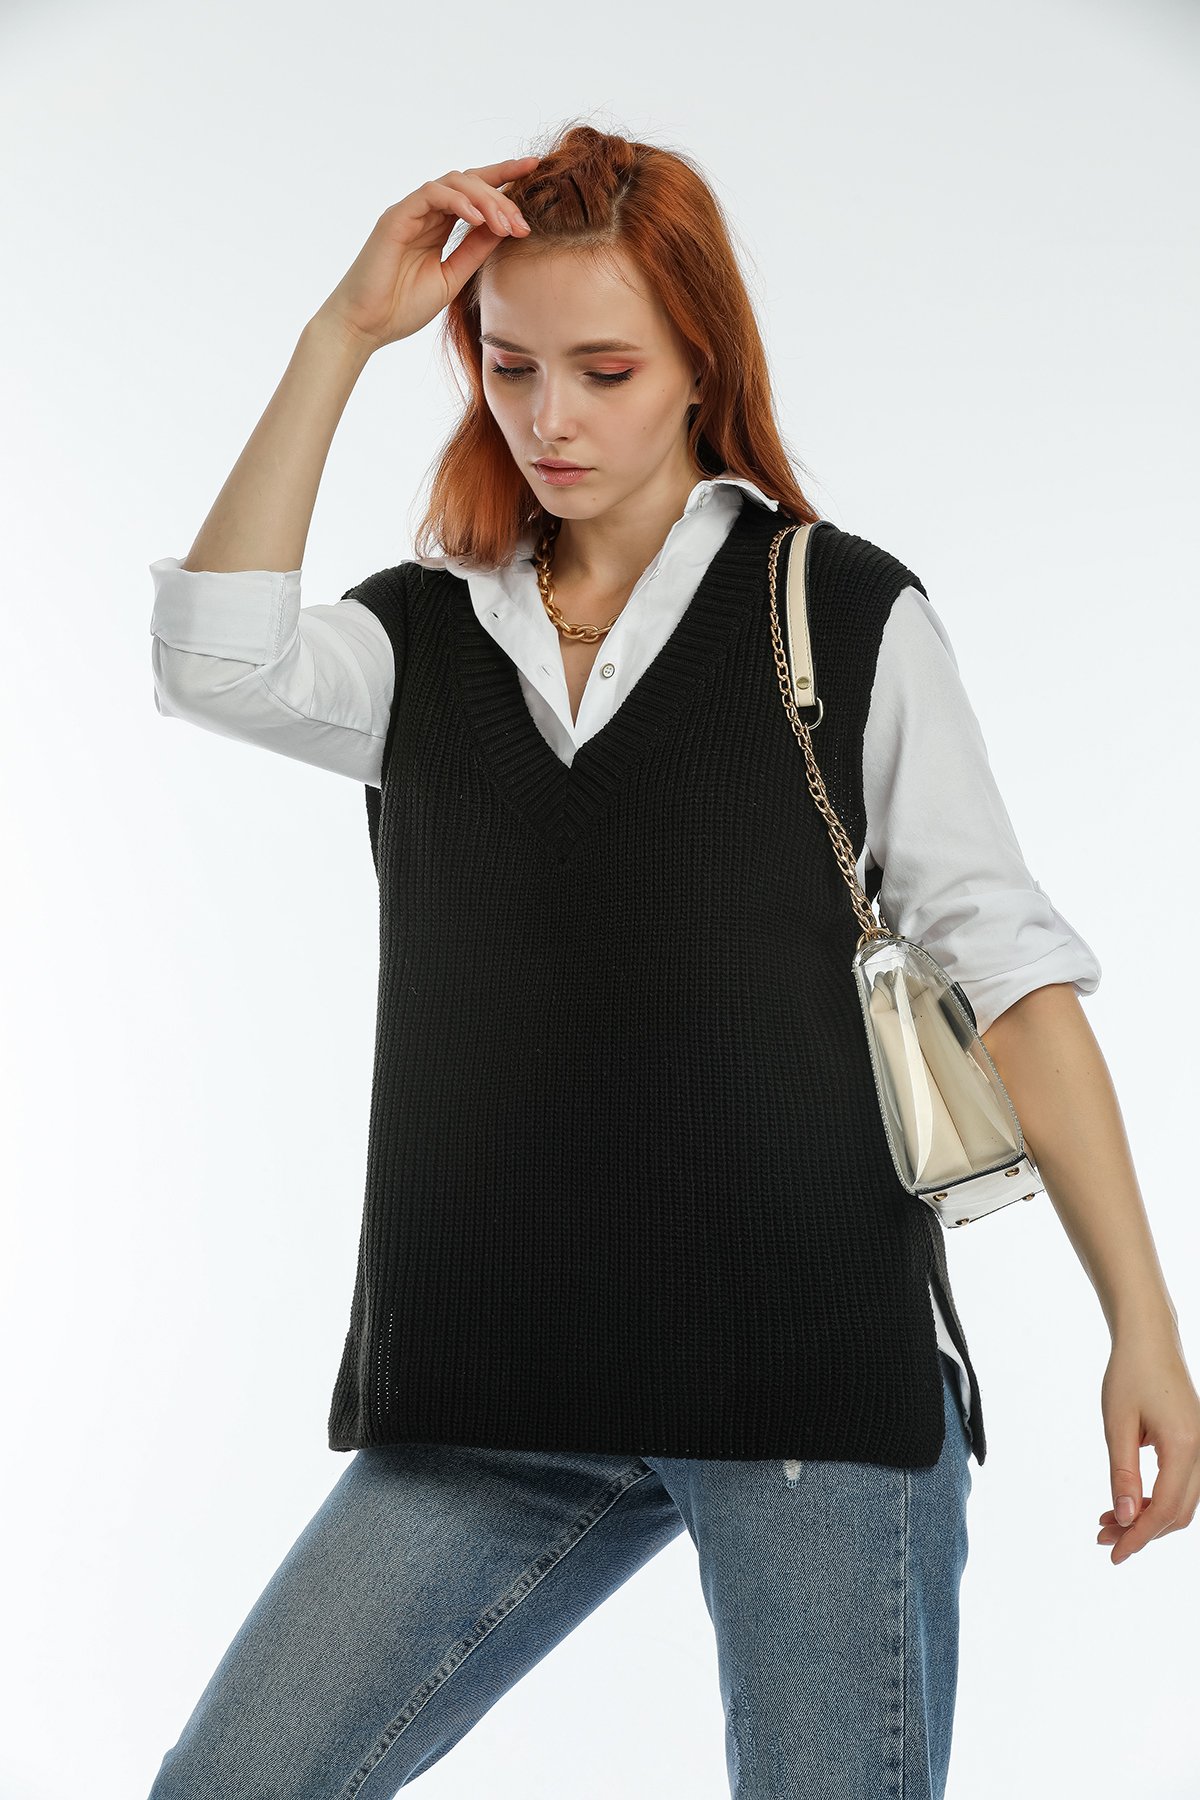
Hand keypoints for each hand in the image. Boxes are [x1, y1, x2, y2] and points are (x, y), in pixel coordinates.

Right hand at [312, 155, 540, 352]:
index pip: (474, 191)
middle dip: (502, 196)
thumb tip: (505, 228)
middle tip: (522, 224)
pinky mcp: (396, 217)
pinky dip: (458, 201)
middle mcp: (425, 212)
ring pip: (454, 182)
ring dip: (485, 199)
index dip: (504, 176)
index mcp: (438, 225)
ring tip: (505, 224)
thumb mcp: (453, 277)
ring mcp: (409, 212)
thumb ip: (475, 250)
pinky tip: (478, 218)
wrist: (366, 326)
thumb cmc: (402, 307)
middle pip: (470, 182)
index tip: (534, 168)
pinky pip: (431, 194)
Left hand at [1097, 1328, 1199, 1563]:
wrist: (1149, 1339)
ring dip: (1147, 1516)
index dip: (1139, 1536)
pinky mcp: (1194, 1443)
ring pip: (1181, 1502)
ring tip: (1107, 1519)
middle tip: (1102, 1536)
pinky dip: (1154, 1498)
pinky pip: (1180, 1484)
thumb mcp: (1117, 1423)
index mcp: (1185, 1447)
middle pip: (1177, 1513)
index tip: (1114, 1553)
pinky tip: (1126, 1499)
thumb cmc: (1129, 1373)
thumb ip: (1121, 1472)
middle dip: (1141, 1531)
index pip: (1164, 1509)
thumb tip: (1124, 1517)